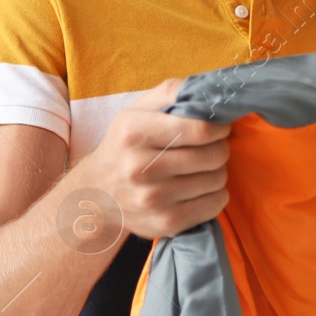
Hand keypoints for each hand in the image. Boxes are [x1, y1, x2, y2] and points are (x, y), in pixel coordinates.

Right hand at [67, 78, 230, 240]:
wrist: (95, 194)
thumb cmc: (125, 145)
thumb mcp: (137, 110)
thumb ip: (172, 92)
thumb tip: (210, 91)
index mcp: (134, 132)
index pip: (199, 129)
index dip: (219, 127)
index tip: (219, 128)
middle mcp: (140, 168)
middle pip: (213, 155)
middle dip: (220, 148)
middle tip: (210, 147)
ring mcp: (153, 199)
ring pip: (218, 180)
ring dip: (217, 171)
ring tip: (200, 168)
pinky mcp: (166, 223)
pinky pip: (216, 204)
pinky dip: (215, 194)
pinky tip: (198, 188)